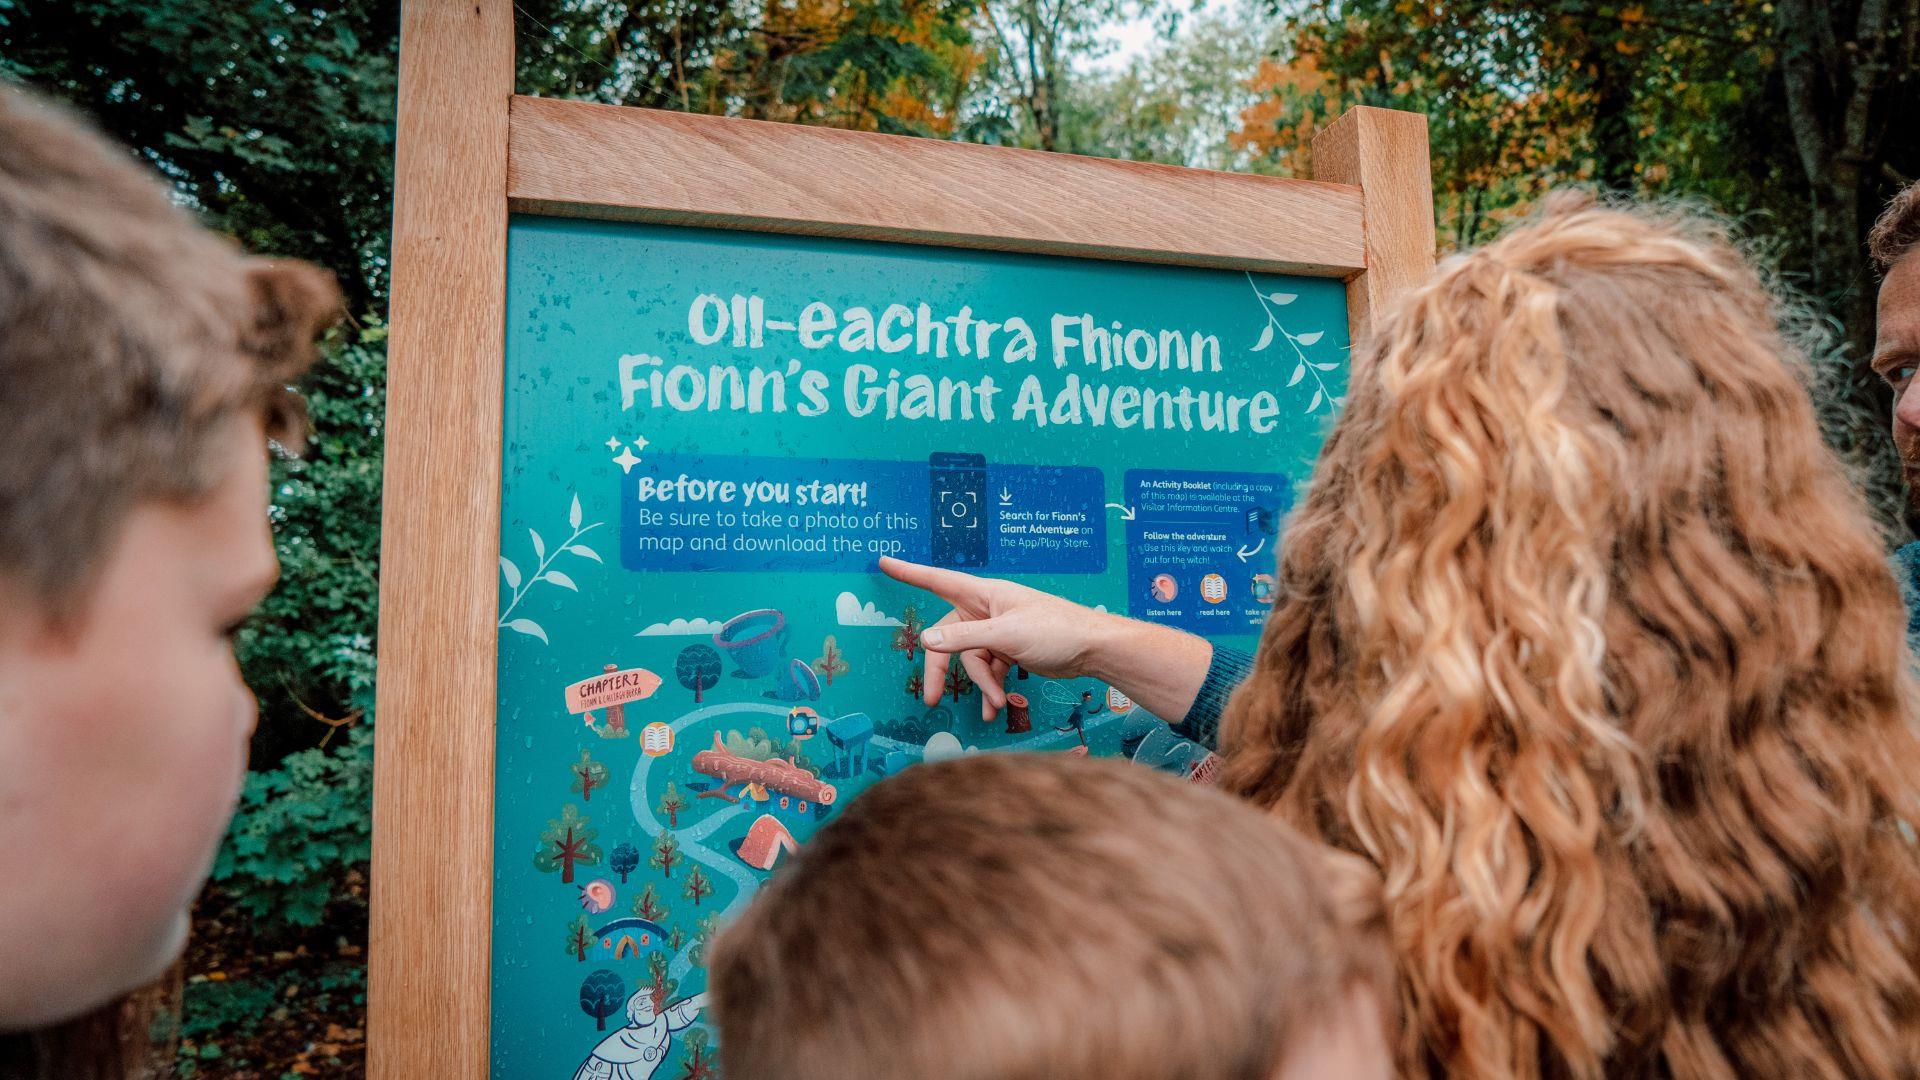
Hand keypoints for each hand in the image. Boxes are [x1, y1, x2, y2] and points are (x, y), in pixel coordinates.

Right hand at [878, 557, 1215, 724]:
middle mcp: (988, 610)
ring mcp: (999, 631)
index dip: (910, 573)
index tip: (885, 562)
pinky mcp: (1012, 649)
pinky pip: (991, 668)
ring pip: (972, 658)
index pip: (939, 580)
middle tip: (932, 699)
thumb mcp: (1006, 636)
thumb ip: (965, 640)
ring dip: (980, 684)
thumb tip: (926, 641)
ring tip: (993, 706)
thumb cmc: (1056, 631)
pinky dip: (992, 687)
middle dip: (943, 668)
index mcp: (985, 595)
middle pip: (951, 637)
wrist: (1094, 650)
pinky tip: (998, 707)